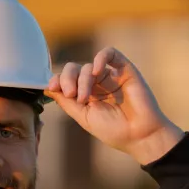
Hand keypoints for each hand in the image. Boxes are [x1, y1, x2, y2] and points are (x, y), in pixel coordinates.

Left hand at [44, 47, 184, 163]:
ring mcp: (110, 76)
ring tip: (84, 97)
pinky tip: (95, 71)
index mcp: (86, 95)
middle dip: (67, 79)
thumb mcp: (83, 117)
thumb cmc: (113, 130)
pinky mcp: (125, 70)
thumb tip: (47, 88)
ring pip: (87, 66)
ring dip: (82, 79)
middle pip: (74, 70)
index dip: (57, 80)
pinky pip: (110, 54)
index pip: (66, 80)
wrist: (140, 135)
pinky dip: (99, 58)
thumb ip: (67, 102)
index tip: (52, 87)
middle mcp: (97, 84)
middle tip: (71, 94)